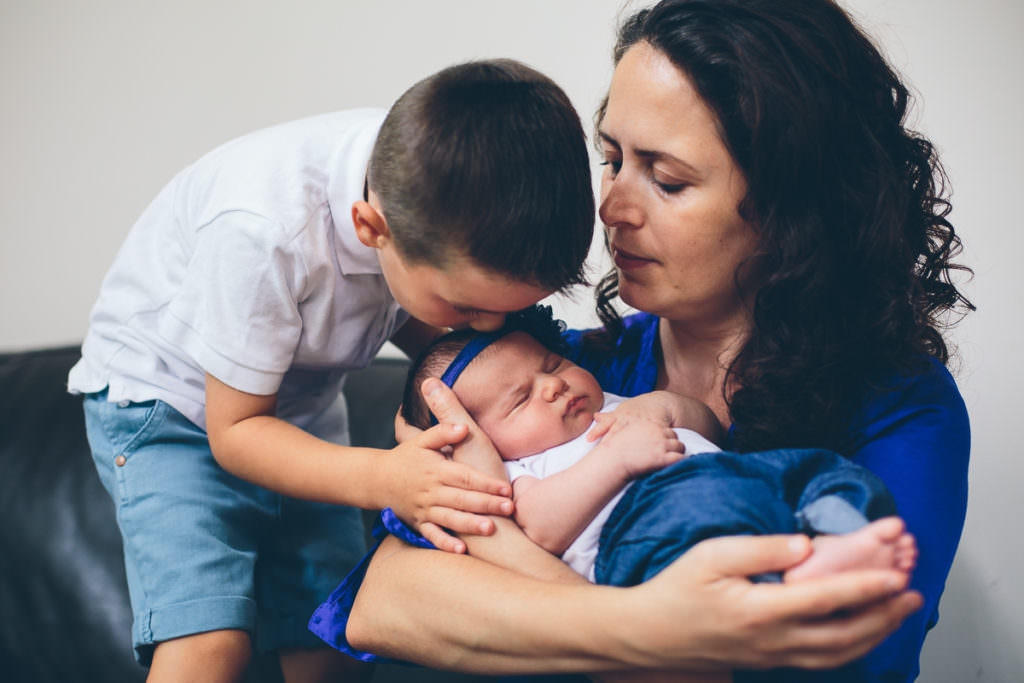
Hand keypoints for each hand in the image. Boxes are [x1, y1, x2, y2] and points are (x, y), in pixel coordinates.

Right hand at [379, 422, 512, 553]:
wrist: (376, 479)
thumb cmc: (404, 458)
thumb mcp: (421, 440)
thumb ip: (442, 431)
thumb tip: (463, 427)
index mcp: (436, 470)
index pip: (464, 477)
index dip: (485, 482)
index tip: (506, 487)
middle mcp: (431, 491)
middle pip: (462, 498)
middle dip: (486, 504)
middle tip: (509, 508)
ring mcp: (425, 509)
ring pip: (450, 518)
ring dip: (470, 524)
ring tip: (490, 529)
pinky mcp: (419, 523)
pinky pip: (432, 535)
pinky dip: (445, 543)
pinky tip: (461, 550)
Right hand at [590, 415, 685, 479]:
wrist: (611, 460)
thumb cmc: (612, 448)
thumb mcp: (614, 428)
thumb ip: (611, 420)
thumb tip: (596, 415)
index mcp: (648, 424)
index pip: (664, 429)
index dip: (665, 436)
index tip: (666, 441)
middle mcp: (657, 432)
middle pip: (673, 435)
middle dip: (674, 442)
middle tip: (679, 448)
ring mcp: (661, 444)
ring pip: (679, 446)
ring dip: (680, 452)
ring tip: (682, 456)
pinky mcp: (663, 457)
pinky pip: (679, 458)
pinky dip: (683, 461)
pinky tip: (686, 464)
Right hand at [615, 535, 921, 670]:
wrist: (650, 635)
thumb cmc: (676, 589)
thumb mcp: (710, 556)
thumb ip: (760, 549)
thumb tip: (806, 545)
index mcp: (760, 611)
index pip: (826, 599)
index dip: (866, 586)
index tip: (896, 574)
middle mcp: (774, 641)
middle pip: (846, 634)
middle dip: (885, 614)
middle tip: (913, 591)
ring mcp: (774, 656)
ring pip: (840, 653)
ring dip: (876, 633)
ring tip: (900, 611)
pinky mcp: (771, 662)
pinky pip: (824, 661)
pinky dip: (854, 647)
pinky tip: (864, 631)